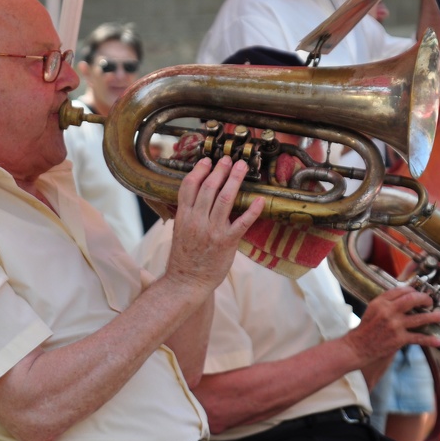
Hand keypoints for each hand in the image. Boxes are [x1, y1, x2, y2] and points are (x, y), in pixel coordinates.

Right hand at [166, 157, 263, 291]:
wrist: (186, 282)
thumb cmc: (184, 258)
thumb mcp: (180, 231)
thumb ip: (188, 214)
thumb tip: (196, 198)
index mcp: (183, 216)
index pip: (189, 186)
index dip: (199, 170)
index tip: (207, 160)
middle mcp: (197, 220)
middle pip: (208, 188)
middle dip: (220, 170)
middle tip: (228, 158)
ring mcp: (212, 230)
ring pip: (225, 199)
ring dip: (234, 180)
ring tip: (241, 167)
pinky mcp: (226, 242)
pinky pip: (242, 222)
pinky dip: (252, 210)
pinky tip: (259, 200)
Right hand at [345, 285, 439, 363]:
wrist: (357, 348)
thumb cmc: (365, 329)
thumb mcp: (372, 309)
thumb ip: (387, 302)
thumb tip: (404, 296)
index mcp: (380, 302)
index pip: (400, 290)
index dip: (412, 290)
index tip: (418, 293)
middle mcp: (388, 312)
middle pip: (412, 299)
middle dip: (425, 298)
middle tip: (431, 301)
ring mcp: (394, 325)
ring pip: (419, 318)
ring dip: (433, 316)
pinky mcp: (398, 339)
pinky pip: (418, 338)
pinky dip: (430, 340)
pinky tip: (439, 341)